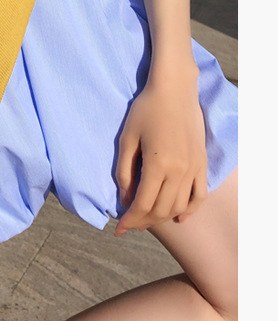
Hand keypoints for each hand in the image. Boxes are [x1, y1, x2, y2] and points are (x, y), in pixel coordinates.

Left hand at [114, 69, 207, 235]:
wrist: (174, 91)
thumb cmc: (145, 110)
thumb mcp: (127, 139)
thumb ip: (124, 171)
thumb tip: (124, 199)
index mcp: (157, 164)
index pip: (143, 204)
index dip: (129, 220)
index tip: (118, 229)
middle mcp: (179, 171)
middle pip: (161, 210)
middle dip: (143, 222)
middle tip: (130, 224)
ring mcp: (194, 169)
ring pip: (180, 206)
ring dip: (162, 218)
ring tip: (147, 219)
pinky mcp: (202, 164)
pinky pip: (199, 195)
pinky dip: (189, 210)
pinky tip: (178, 217)